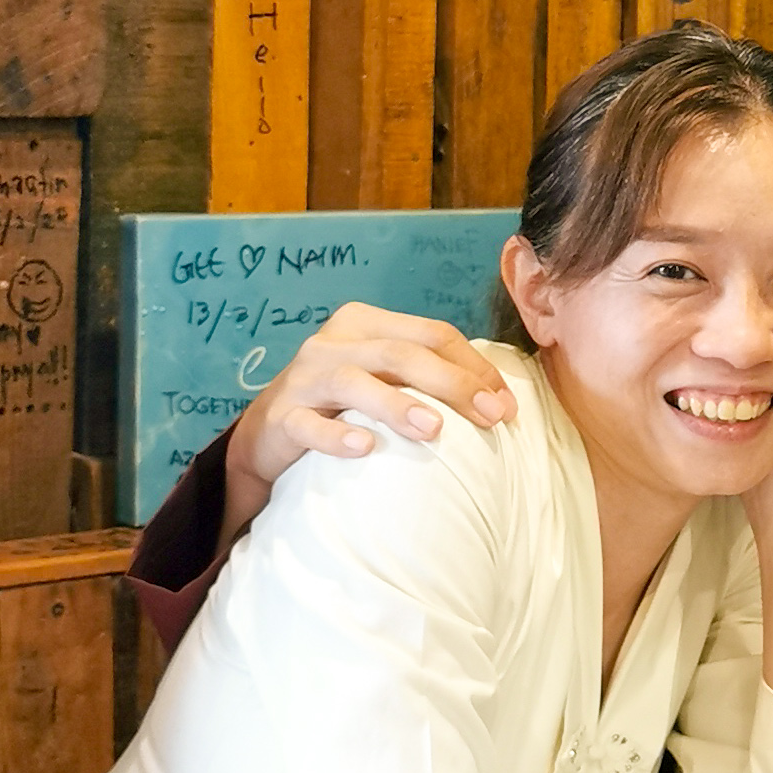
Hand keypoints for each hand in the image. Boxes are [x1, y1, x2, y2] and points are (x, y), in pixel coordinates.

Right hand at [219, 305, 515, 544]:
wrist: (266, 434)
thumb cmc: (341, 405)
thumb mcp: (383, 379)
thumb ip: (428, 379)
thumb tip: (500, 401)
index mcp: (365, 324)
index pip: (431, 334)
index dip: (473, 366)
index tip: (506, 405)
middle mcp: (334, 343)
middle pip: (400, 353)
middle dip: (452, 383)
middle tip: (490, 417)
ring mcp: (304, 378)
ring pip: (354, 382)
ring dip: (397, 404)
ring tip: (433, 429)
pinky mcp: (281, 418)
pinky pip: (309, 425)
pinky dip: (338, 435)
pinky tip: (366, 448)